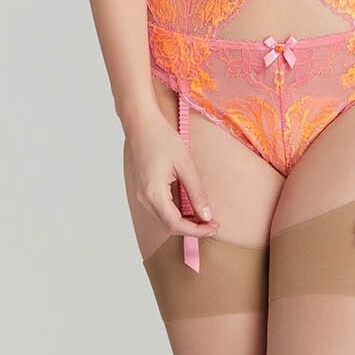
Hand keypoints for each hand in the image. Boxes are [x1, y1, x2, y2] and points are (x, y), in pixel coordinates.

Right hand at [124, 107, 221, 243]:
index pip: (176, 224)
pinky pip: (159, 210)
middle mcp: (144, 198)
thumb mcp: (185, 165)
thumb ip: (196, 192)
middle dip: (192, 229)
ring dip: (184, 223)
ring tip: (204, 217)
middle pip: (169, 226)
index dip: (196, 230)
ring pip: (163, 220)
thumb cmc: (161, 138)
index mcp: (154, 193)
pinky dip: (175, 214)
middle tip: (213, 224)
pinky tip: (189, 208)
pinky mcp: (143, 190)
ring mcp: (141, 195)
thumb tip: (206, 215)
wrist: (141, 123)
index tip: (214, 227)